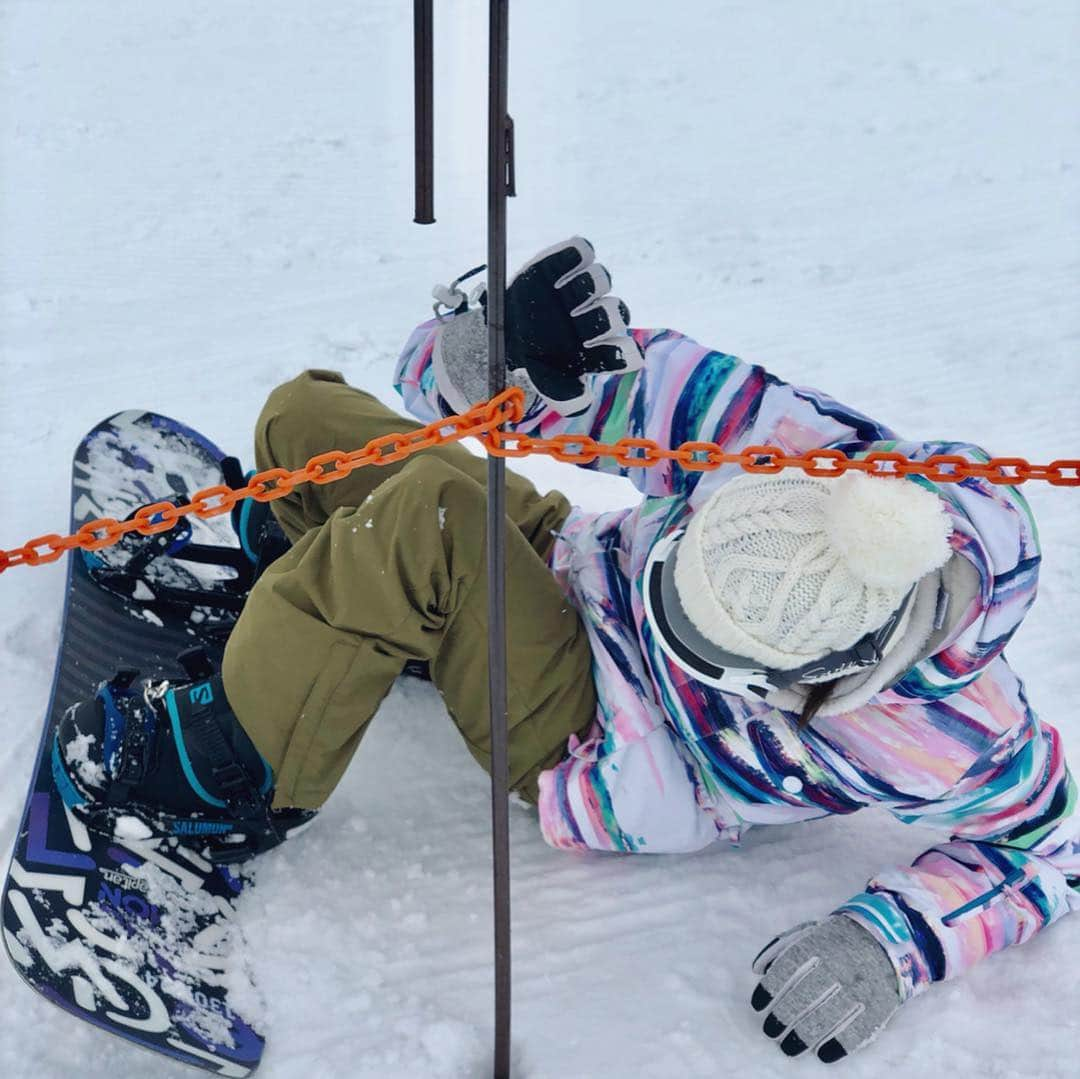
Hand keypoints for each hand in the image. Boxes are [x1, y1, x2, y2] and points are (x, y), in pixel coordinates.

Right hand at [496, 236, 642, 414]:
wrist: (502, 331)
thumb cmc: (533, 358)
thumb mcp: (543, 379)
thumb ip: (561, 395)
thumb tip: (582, 402)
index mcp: (596, 348)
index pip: (621, 351)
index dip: (624, 352)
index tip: (626, 354)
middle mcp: (595, 318)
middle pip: (615, 312)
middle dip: (604, 317)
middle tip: (583, 321)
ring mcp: (582, 289)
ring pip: (601, 280)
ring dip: (591, 285)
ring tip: (568, 293)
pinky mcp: (565, 264)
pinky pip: (581, 252)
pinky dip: (579, 253)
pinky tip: (573, 259)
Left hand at [750, 915, 901, 1063]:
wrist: (885, 940)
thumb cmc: (835, 940)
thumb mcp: (808, 933)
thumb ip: (781, 948)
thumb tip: (757, 970)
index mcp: (818, 945)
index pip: (787, 968)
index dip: (770, 989)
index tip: (758, 1006)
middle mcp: (837, 966)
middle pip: (805, 996)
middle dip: (783, 1017)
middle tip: (770, 1031)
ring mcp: (859, 987)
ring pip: (828, 1016)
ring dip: (805, 1035)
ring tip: (789, 1047)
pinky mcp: (878, 1005)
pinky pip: (857, 1031)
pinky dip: (838, 1045)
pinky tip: (822, 1055)